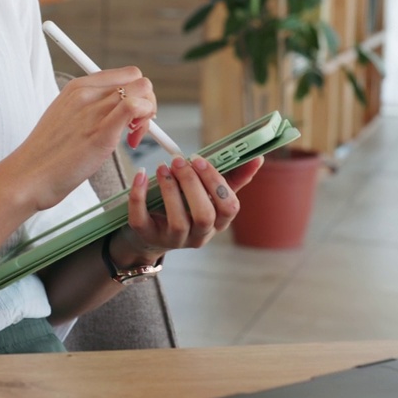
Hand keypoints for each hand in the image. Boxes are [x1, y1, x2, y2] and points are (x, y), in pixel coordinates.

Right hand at [2, 67, 157, 211]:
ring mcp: (93, 112)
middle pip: (139, 81)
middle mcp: (86, 94)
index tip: (130, 116)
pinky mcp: (101, 134)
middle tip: (134, 128)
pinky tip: (131, 142)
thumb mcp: (64, 116)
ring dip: (147, 116)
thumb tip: (116, 108)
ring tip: (131, 138)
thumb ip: (88, 107)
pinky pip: (135, 108)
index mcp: (77, 87)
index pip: (127, 74)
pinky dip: (144, 122)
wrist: (27, 176)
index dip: (136, 93)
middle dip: (147, 103)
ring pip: (143, 92)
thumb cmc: (47, 153)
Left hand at [122, 155, 264, 254]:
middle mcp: (198, 235)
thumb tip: (257, 158)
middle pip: (204, 216)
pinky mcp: (147, 236)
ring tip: (163, 167)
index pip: (229, 208)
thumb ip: (233, 178)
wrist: (151, 232)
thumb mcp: (210, 195)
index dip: (217, 183)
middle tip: (179, 161)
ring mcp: (173, 239)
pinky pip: (142, 219)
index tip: (201, 160)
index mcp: (217, 223)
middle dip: (192, 185)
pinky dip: (140, 196)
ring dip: (170, 190)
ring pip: (177, 220)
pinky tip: (141, 175)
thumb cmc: (187, 207)